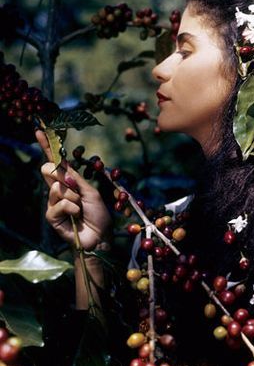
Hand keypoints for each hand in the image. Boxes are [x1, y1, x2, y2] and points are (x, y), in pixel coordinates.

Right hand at [36, 130, 111, 250]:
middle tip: (74, 189)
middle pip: (48, 169)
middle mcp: (58, 189)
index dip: (47, 146)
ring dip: (74, 197)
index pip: (55, 161)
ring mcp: (53, 202)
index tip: (40, 130)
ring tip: (81, 208)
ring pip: (56, 187)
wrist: (101, 235)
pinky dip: (72, 208)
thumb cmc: (98, 213)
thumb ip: (74, 178)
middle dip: (61, 176)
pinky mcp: (52, 216)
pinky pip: (59, 203)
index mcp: (68, 181)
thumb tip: (59, 167)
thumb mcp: (90, 190)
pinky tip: (77, 216)